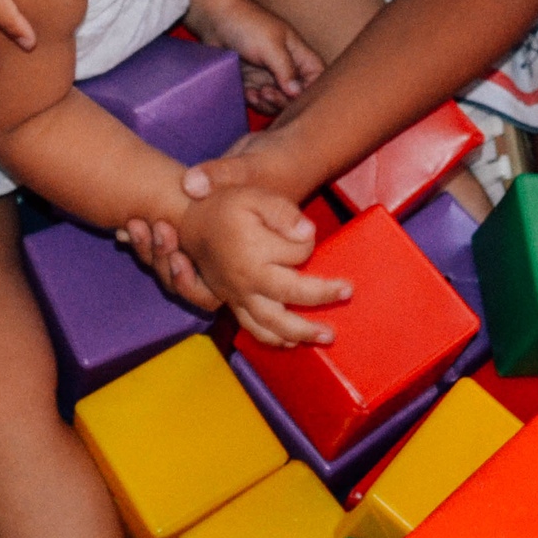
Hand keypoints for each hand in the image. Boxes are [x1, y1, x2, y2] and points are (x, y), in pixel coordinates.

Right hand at [175, 184, 348, 346]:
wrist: (190, 221)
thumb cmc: (225, 205)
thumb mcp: (254, 196)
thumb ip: (283, 212)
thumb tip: (308, 234)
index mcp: (255, 252)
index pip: (299, 254)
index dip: (307, 244)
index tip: (305, 235)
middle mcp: (248, 279)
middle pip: (293, 295)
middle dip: (324, 296)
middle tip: (347, 293)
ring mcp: (238, 296)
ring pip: (274, 323)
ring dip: (302, 332)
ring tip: (326, 336)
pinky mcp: (232, 303)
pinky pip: (253, 328)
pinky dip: (273, 339)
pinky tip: (291, 341)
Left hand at [187, 0, 322, 111]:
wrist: (216, 19)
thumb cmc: (248, 25)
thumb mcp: (271, 45)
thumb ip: (286, 70)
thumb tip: (297, 94)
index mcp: (298, 55)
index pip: (317, 77)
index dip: (312, 89)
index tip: (296, 95)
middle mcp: (286, 68)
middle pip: (297, 96)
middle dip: (284, 100)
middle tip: (268, 92)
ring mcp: (268, 76)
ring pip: (278, 102)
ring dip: (269, 103)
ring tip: (257, 92)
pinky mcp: (251, 82)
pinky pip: (258, 101)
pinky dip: (255, 101)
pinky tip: (248, 92)